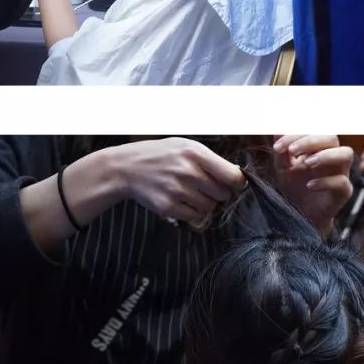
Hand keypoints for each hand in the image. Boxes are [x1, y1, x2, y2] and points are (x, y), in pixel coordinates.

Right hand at [109, 138, 246, 222]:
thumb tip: (237, 176)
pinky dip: (192, 212)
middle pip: (223, 194)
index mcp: (195, 153)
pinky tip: (181, 201)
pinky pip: (194, 216)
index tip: (234, 185)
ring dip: (204, 203)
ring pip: (210, 207)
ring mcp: (177, 190)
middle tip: (205, 188)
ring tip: (190, 193)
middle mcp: (188, 171)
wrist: (126, 168)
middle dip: (218, 193)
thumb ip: (210, 160)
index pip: (232, 175)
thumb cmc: (159, 155)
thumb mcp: (184, 146)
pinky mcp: (168, 207)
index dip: (237, 183)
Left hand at [271, 135, 353, 233]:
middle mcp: (332, 157)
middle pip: (331, 138)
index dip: (296, 134)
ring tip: (306, 163)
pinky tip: (310, 185)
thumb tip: (277, 131)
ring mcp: (341, 173)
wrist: (300, 214)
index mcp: (318, 147)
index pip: (314, 131)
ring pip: (346, 154)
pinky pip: (342, 182)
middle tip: (292, 151)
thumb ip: (282, 151)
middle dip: (310, 141)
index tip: (277, 145)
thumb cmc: (294, 187)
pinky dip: (326, 181)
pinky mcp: (344, 192)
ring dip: (326, 155)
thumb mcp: (283, 167)